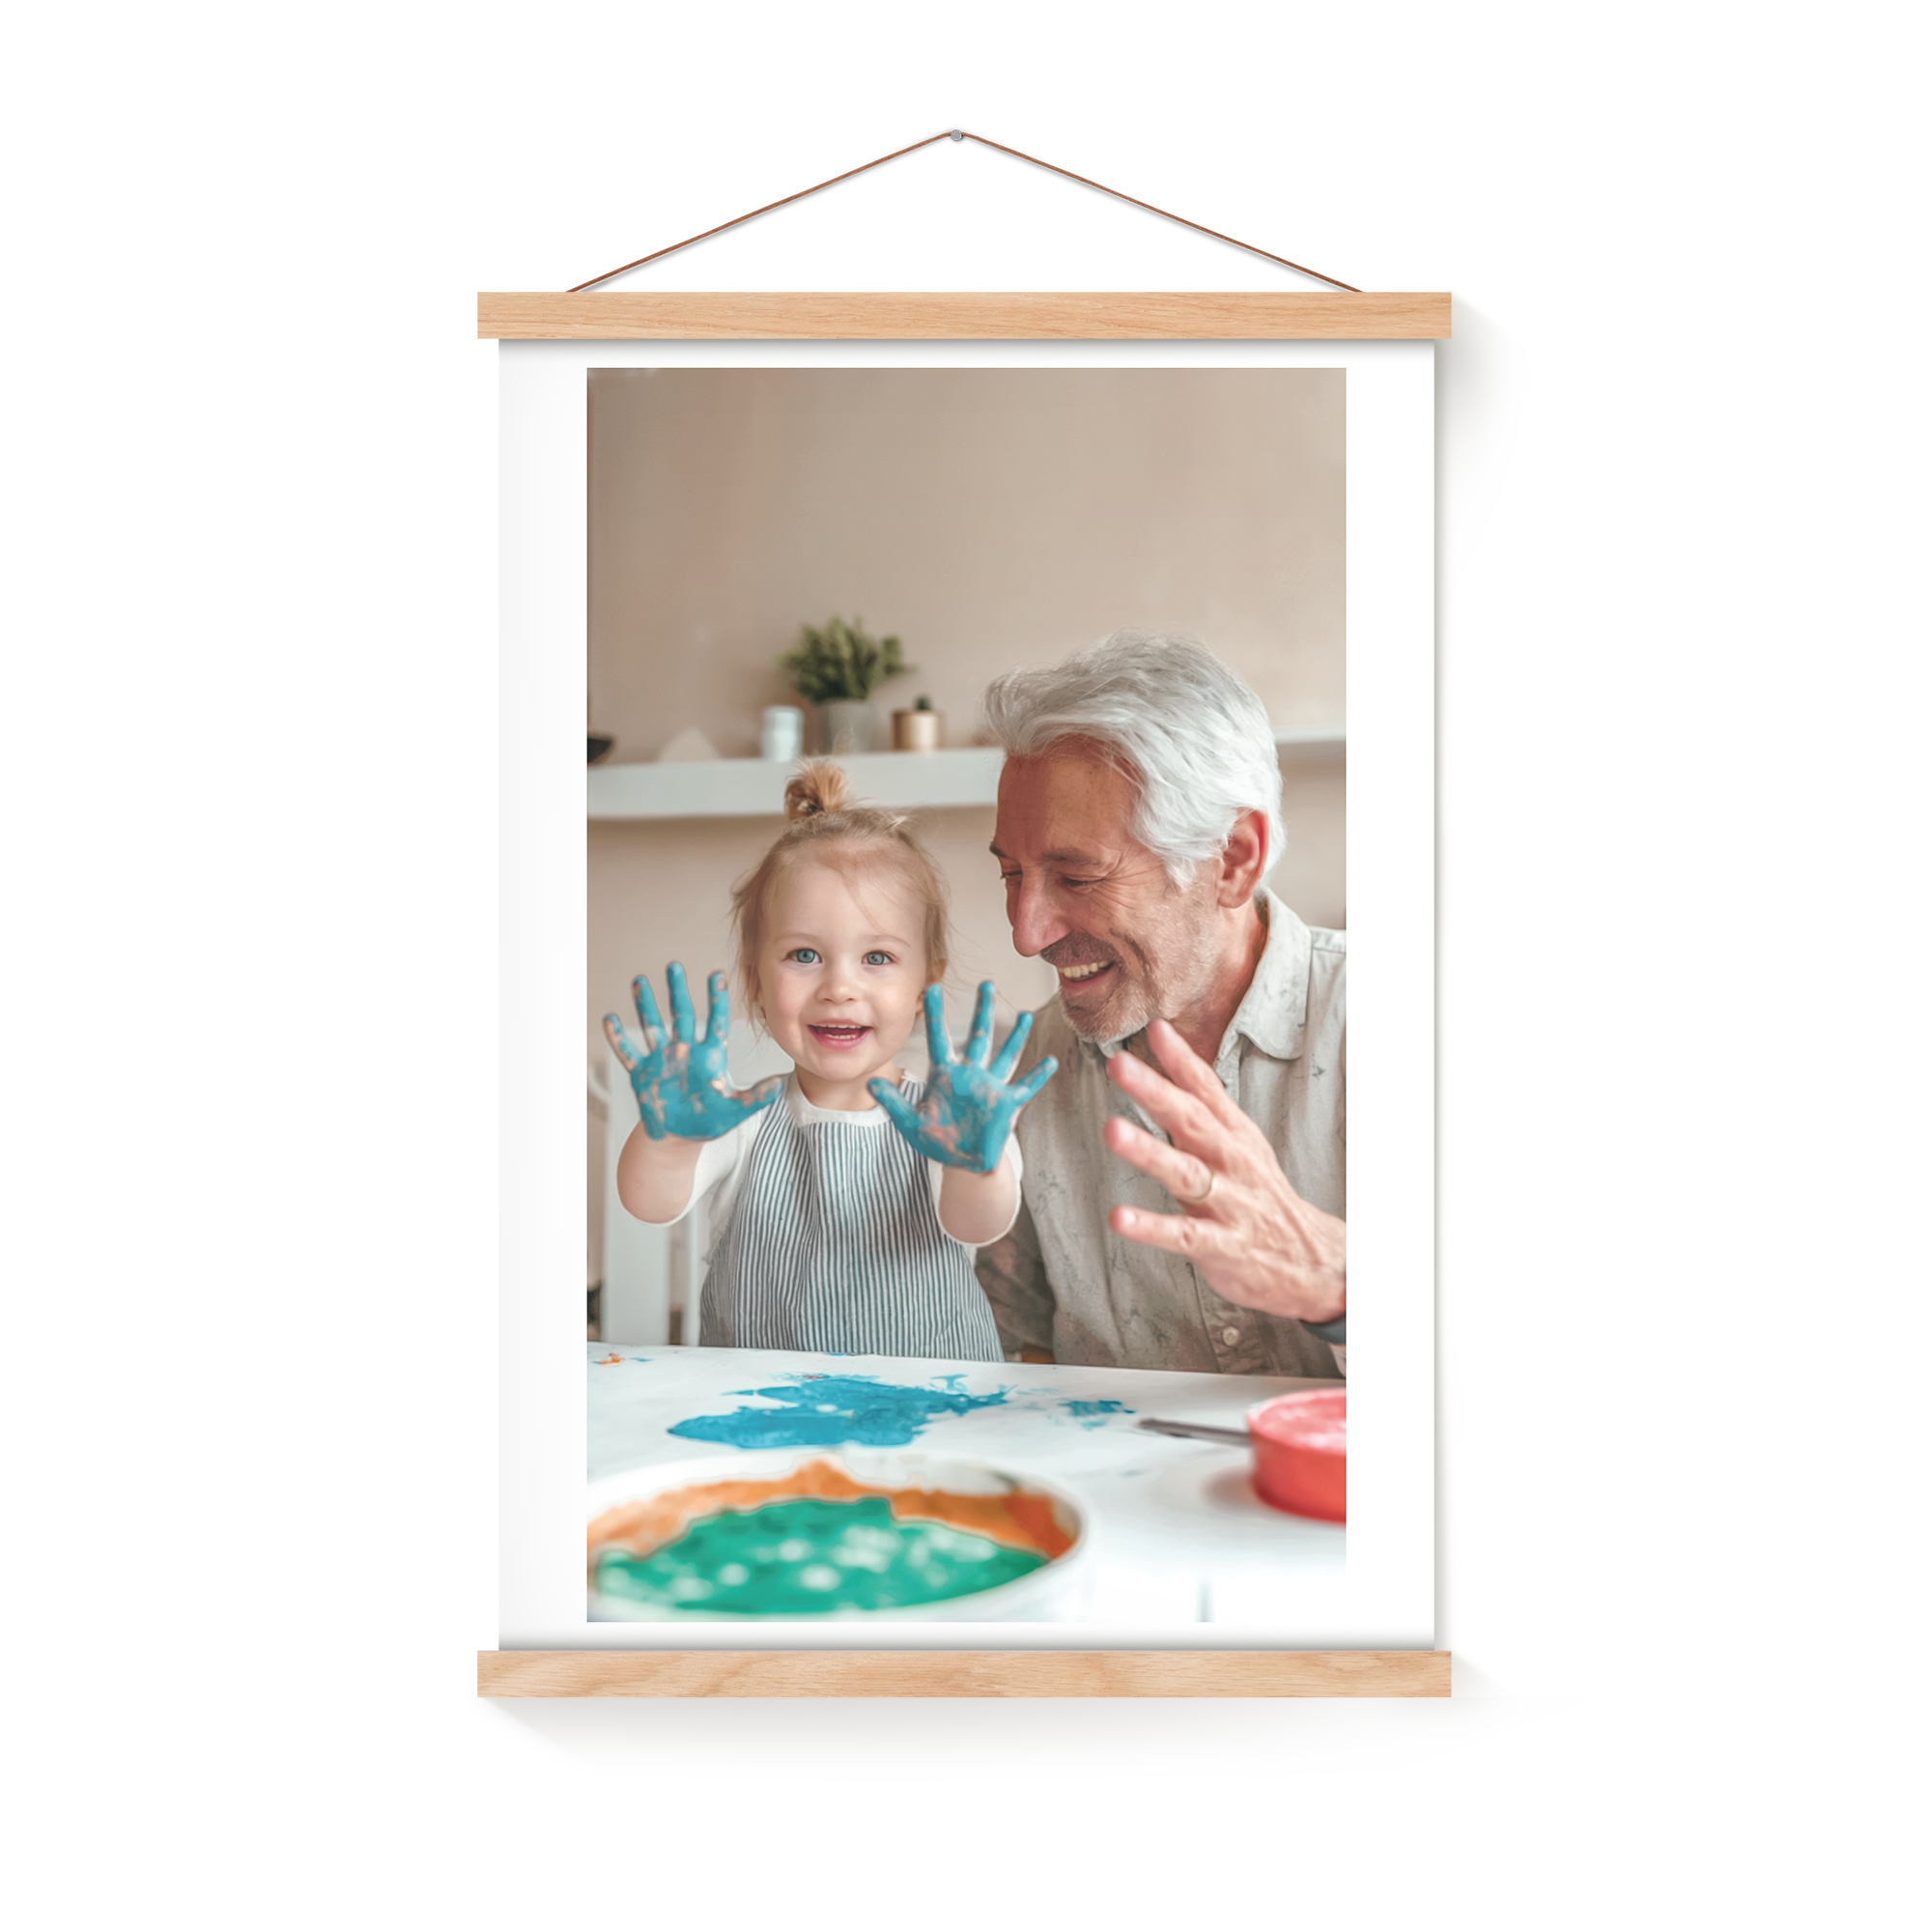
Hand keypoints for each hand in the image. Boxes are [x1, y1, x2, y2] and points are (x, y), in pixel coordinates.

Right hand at [603, 964, 783, 1141]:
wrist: (679, 1136)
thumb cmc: (708, 1121)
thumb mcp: (735, 1110)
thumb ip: (755, 1097)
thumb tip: (779, 1084)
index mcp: (709, 1056)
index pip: (715, 1021)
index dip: (716, 998)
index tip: (717, 974)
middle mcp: (685, 1051)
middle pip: (681, 1015)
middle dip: (677, 990)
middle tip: (674, 966)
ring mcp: (662, 1060)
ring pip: (652, 1027)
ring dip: (645, 1005)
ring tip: (640, 980)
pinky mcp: (642, 1074)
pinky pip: (628, 1054)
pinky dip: (618, 1039)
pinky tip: (609, 1019)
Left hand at [869, 982, 1056, 1172]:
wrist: (961, 1161)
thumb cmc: (937, 1139)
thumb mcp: (910, 1122)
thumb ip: (893, 1102)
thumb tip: (870, 1084)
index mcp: (945, 1075)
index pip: (938, 1038)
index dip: (936, 1014)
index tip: (933, 987)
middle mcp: (970, 1074)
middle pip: (978, 1037)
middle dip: (983, 1011)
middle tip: (987, 983)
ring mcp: (990, 1087)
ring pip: (1005, 1055)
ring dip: (1016, 1036)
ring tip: (1025, 1014)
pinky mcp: (1006, 1104)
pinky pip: (1025, 1087)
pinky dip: (1038, 1076)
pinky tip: (1050, 1062)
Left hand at [1102, 1019, 1344, 1324]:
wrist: (1310, 1258)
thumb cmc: (1260, 1192)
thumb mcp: (1239, 1139)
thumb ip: (1202, 1095)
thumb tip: (1164, 1041)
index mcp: (1233, 1134)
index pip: (1207, 1090)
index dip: (1182, 1059)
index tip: (1155, 1030)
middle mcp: (1231, 1161)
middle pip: (1192, 1121)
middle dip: (1155, 1092)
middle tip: (1120, 1065)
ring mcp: (1228, 1203)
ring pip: (1186, 1173)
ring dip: (1149, 1152)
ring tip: (1113, 1130)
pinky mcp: (1220, 1244)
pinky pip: (1183, 1234)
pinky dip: (1151, 1227)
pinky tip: (1119, 1217)